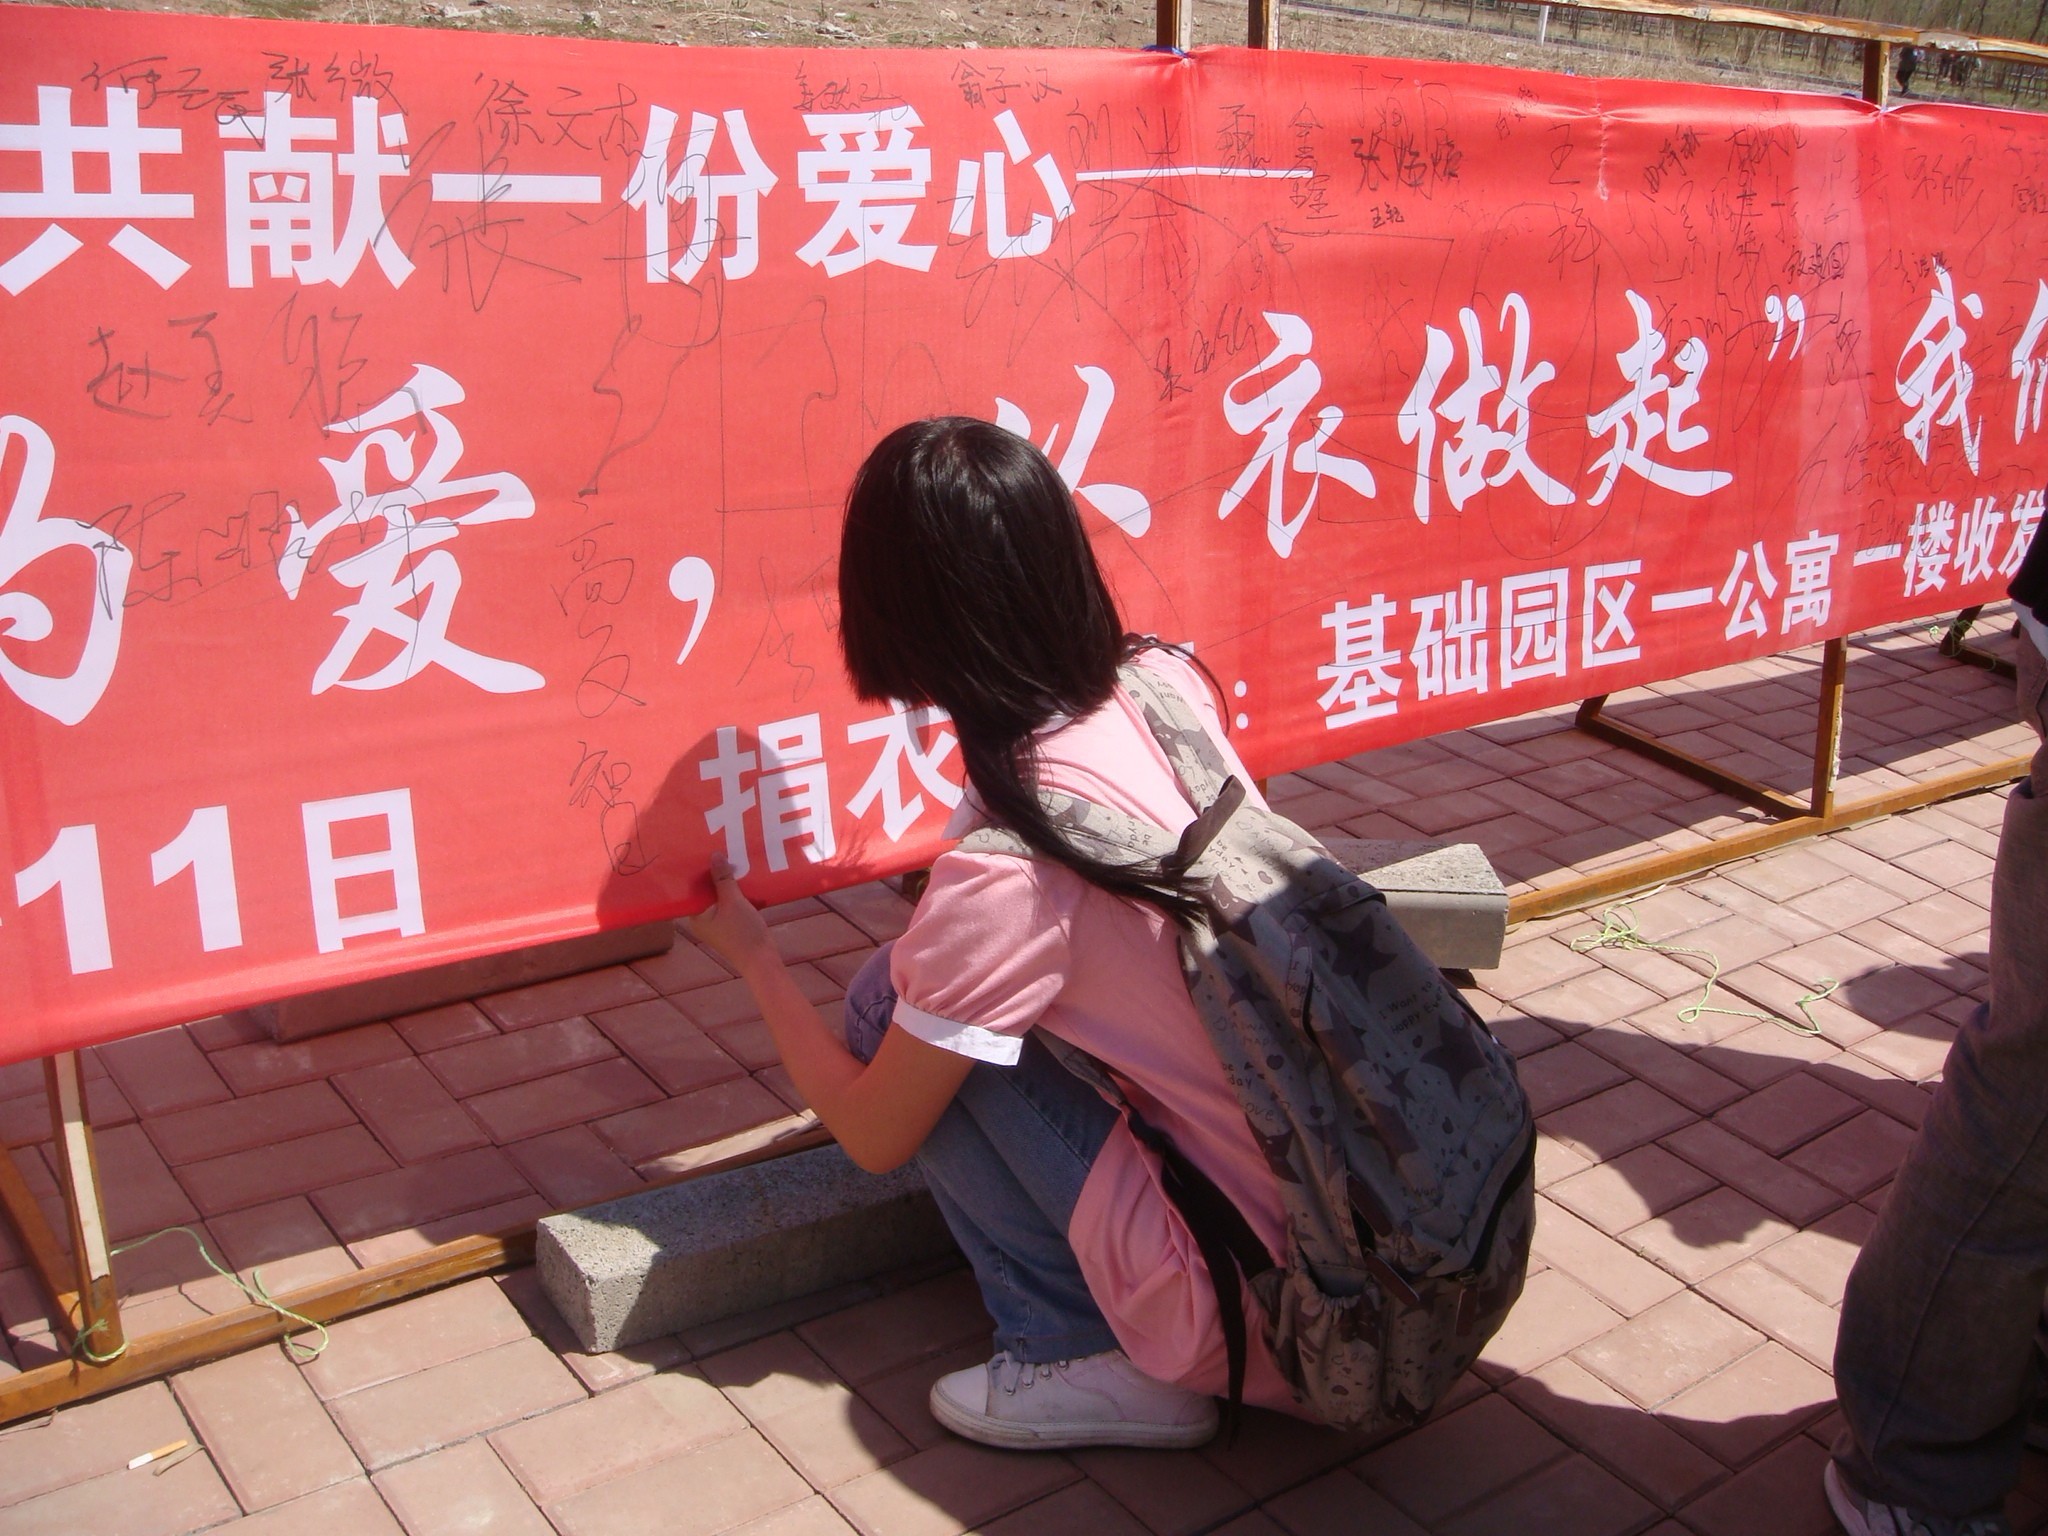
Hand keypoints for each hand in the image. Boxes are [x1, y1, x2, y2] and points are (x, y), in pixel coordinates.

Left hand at [681, 861, 776, 978]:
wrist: (762, 959)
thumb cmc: (743, 932)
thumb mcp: (733, 901)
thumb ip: (723, 878)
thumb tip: (714, 855)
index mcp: (696, 915)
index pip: (691, 888)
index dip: (696, 871)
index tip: (701, 852)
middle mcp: (702, 919)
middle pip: (705, 891)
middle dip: (713, 873)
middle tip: (718, 850)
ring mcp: (717, 922)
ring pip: (719, 896)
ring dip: (726, 882)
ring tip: (731, 859)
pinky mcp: (730, 923)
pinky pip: (729, 902)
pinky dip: (735, 892)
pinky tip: (742, 878)